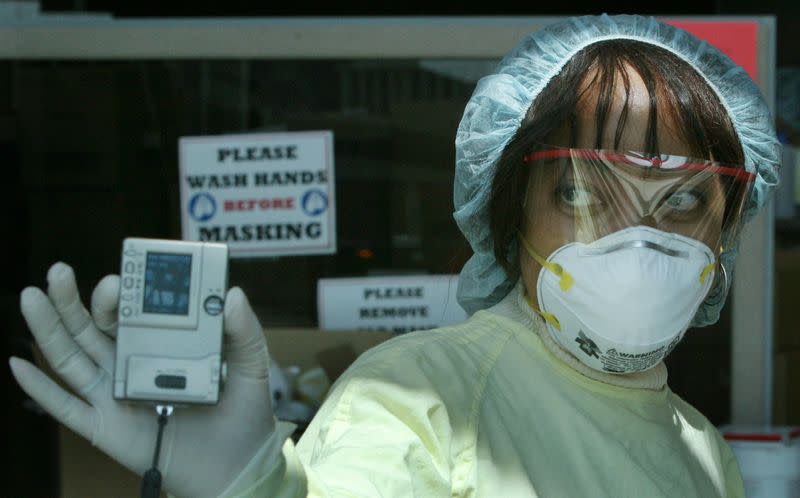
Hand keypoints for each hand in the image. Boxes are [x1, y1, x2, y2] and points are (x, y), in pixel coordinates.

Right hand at [10, 262, 276, 497]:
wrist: (238, 468)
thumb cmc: (243, 417)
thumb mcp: (251, 368)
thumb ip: (243, 332)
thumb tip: (231, 294)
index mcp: (162, 347)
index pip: (134, 312)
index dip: (124, 292)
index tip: (122, 271)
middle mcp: (132, 365)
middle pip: (93, 327)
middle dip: (74, 299)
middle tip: (60, 270)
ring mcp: (114, 396)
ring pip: (72, 357)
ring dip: (50, 328)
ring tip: (32, 295)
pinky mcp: (106, 428)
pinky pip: (66, 408)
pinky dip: (40, 389)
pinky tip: (18, 365)